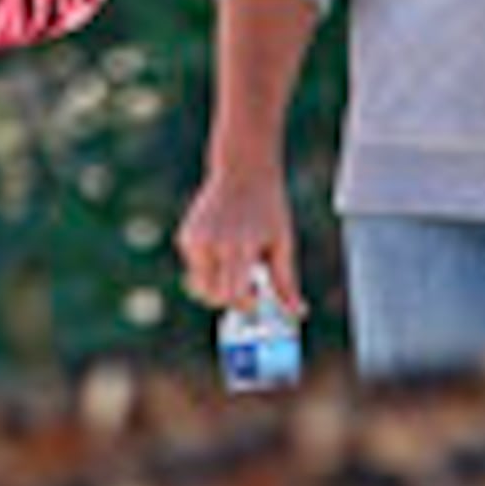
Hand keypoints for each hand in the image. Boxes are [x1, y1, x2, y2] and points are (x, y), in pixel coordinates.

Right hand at [176, 166, 305, 316]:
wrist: (242, 172)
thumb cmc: (268, 209)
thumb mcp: (282, 243)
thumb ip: (286, 282)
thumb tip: (298, 313)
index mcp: (241, 247)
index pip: (232, 294)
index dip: (244, 302)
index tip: (256, 296)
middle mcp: (214, 244)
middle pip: (211, 295)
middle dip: (228, 299)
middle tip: (247, 285)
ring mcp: (196, 240)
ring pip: (199, 285)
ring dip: (216, 285)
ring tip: (235, 264)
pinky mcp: (186, 237)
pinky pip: (195, 268)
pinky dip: (209, 268)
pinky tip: (224, 245)